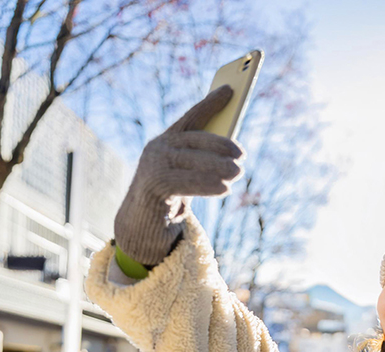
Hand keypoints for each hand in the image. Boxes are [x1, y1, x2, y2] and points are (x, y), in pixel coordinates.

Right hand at [114, 85, 245, 265]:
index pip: (191, 118)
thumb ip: (204, 160)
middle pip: (194, 140)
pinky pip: (183, 182)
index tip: (229, 89)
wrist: (142, 228)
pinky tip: (224, 189)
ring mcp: (152, 166)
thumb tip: (234, 152)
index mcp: (168, 141)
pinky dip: (206, 184)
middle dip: (220, 145)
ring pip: (190, 161)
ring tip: (238, 172)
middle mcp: (158, 149)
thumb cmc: (172, 199)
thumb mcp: (190, 176)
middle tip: (242, 156)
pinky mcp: (152, 187)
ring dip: (217, 166)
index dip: (209, 103)